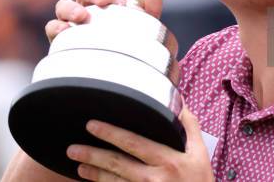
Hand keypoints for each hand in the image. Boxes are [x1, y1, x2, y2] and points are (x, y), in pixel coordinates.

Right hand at [45, 0, 162, 42]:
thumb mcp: (144, 25)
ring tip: (83, 16)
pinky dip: (56, 26)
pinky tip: (66, 31)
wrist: (120, 72)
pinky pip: (52, 26)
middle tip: (106, 2)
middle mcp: (88, 6)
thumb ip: (151, 6)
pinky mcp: (61, 38)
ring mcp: (72, 21)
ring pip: (64, 3)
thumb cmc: (130, 43)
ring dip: (72, 7)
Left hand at [66, 104, 213, 181]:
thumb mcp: (200, 152)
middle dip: (92, 154)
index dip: (111, 133)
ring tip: (78, 164)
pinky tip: (92, 181)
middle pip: (117, 164)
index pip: (134, 143)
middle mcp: (155, 178)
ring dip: (93, 173)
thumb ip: (188, 125)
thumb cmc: (200, 180)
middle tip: (73, 148)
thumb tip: (179, 100)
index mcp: (168, 160)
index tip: (92, 125)